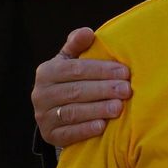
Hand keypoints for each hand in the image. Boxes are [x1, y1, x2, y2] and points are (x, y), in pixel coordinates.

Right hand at [33, 28, 129, 147]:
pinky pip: (67, 134)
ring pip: (72, 112)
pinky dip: (85, 130)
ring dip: (97, 109)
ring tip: (119, 107)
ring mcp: (43, 116)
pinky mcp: (49, 135)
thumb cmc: (70, 81)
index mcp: (47, 72)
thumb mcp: (70, 61)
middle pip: (75, 91)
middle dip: (104, 90)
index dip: (101, 70)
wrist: (55, 112)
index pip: (75, 70)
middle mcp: (40, 94)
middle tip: (127, 90)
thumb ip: (77, 46)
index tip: (124, 72)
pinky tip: (102, 126)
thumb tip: (88, 32)